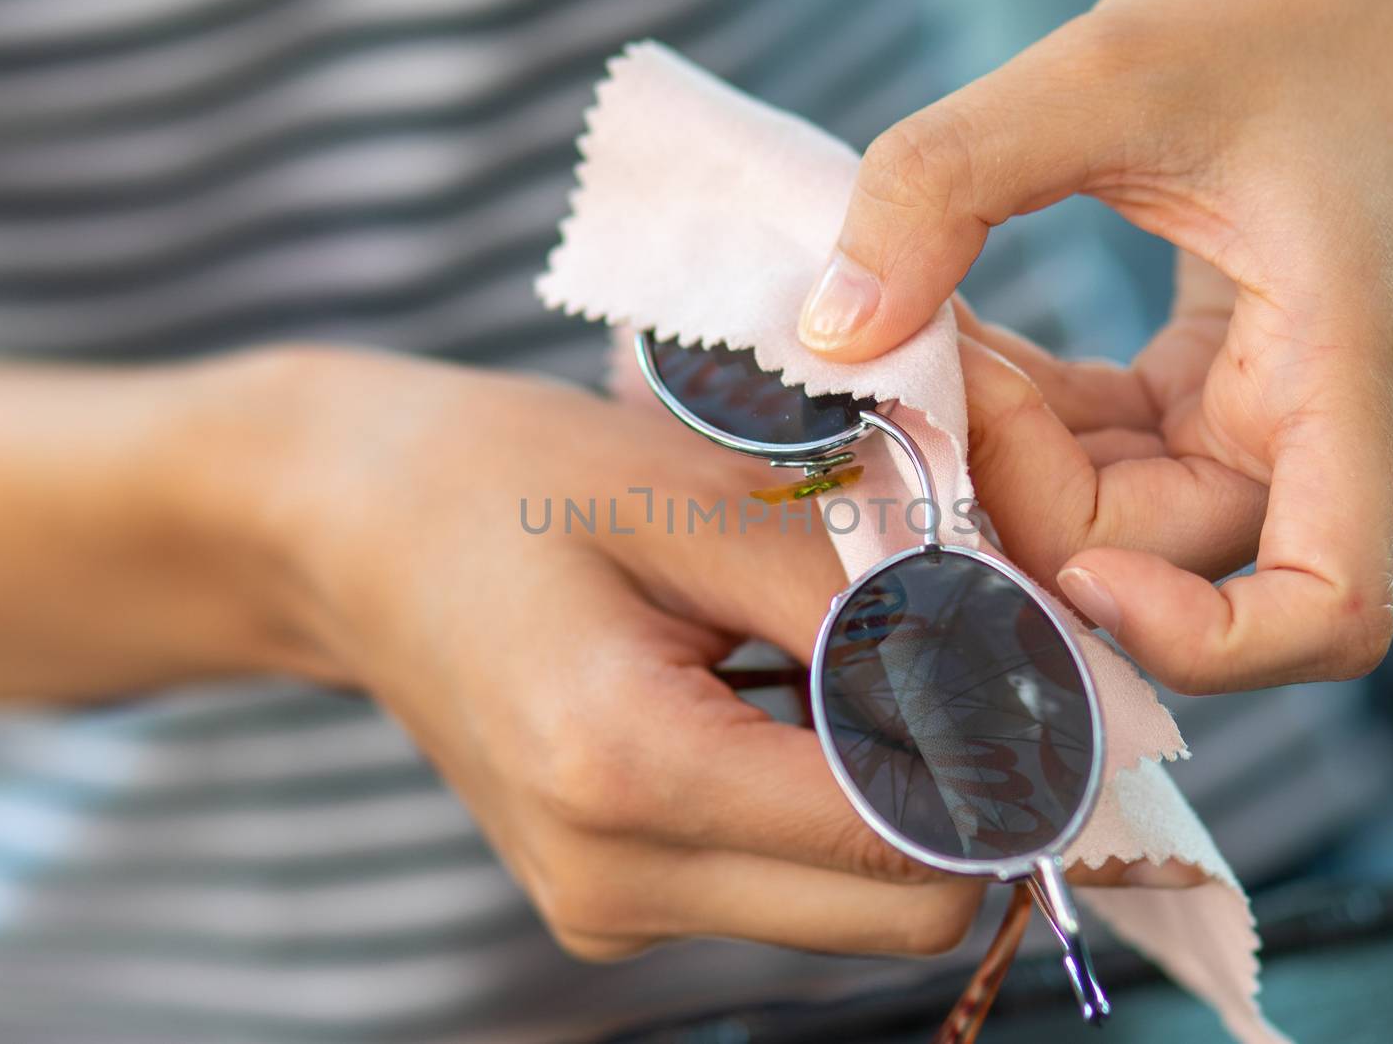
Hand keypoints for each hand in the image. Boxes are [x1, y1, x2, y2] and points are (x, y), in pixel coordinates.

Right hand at [251, 347, 994, 959]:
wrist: (353, 533)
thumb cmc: (507, 482)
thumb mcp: (694, 499)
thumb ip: (860, 595)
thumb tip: (1018, 671)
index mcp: (625, 771)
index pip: (905, 841)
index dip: (1006, 760)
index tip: (1038, 661)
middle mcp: (615, 882)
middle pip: (900, 909)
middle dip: (970, 792)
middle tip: (964, 653)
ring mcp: (608, 909)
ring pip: (854, 907)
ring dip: (902, 797)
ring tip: (854, 657)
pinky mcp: (611, 902)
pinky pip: (786, 885)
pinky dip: (830, 803)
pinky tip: (789, 694)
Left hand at [796, 0, 1392, 692]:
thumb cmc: (1306, 6)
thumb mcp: (1113, 75)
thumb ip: (950, 184)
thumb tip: (837, 328)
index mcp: (1340, 379)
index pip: (1324, 612)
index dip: (1195, 639)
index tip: (1069, 563)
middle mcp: (1310, 431)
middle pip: (1155, 563)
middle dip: (1017, 499)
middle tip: (923, 383)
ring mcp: (1259, 417)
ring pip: (1112, 516)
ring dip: (1003, 459)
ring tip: (927, 344)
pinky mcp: (1212, 389)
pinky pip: (1104, 452)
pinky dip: (1024, 420)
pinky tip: (960, 338)